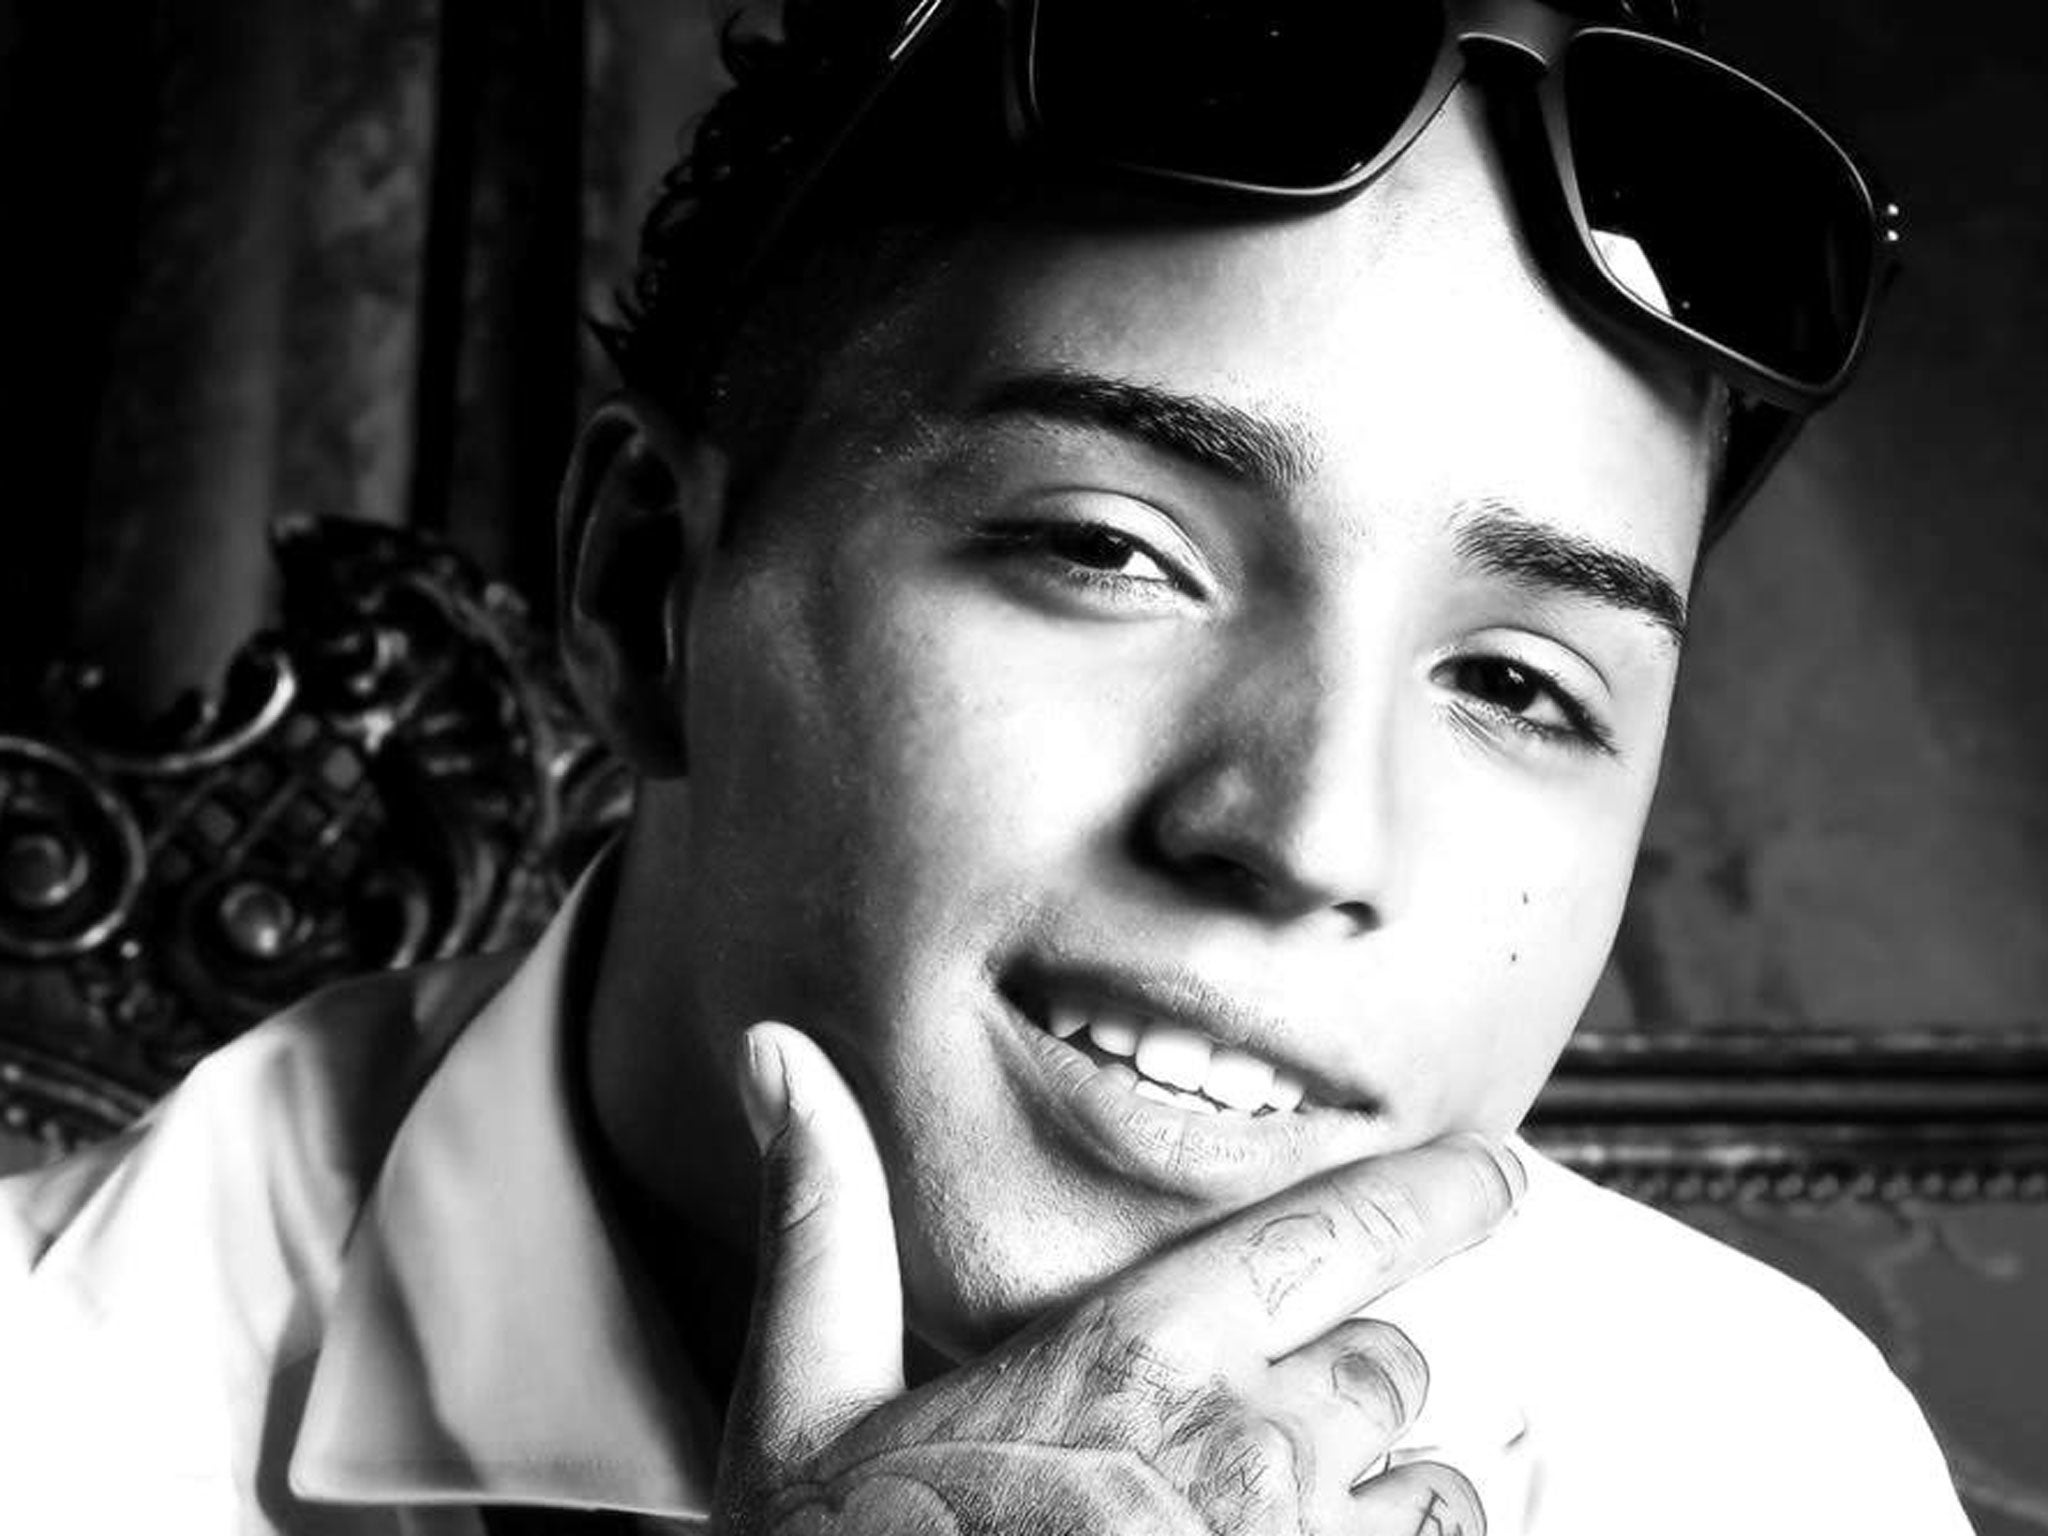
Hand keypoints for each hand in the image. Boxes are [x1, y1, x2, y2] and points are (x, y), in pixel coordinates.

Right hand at [715, 1021, 1522, 1535]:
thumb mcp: (804, 1402)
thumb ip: (821, 1218)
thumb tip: (778, 1057)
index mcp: (1134, 1354)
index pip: (1336, 1231)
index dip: (1440, 1193)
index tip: (1501, 1174)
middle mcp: (1246, 1446)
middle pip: (1389, 1370)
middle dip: (1349, 1390)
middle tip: (1263, 1437)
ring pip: (1438, 1494)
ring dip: (1387, 1501)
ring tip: (1287, 1532)